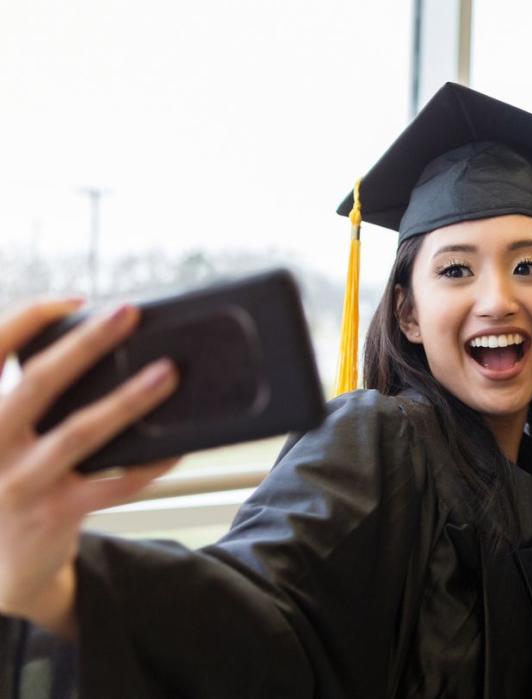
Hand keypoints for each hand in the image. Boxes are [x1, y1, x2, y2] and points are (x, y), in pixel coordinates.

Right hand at [0, 299, 178, 637]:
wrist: (3, 565)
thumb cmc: (13, 479)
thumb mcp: (3, 436)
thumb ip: (30, 400)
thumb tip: (95, 343)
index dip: (28, 319)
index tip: (73, 300)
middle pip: (38, 384)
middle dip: (86, 344)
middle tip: (128, 313)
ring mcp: (19, 482)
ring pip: (81, 432)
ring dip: (129, 400)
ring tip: (167, 373)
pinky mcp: (55, 514)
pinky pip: (114, 483)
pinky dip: (149, 462)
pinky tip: (176, 445)